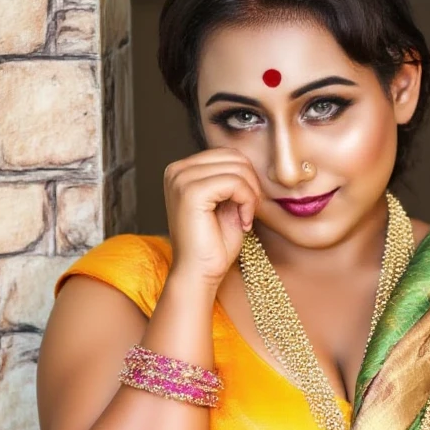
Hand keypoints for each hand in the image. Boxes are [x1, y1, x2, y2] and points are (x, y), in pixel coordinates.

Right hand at [163, 148, 263, 285]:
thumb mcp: (227, 204)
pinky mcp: (191, 192)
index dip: (247, 178)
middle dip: (251, 185)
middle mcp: (177, 170)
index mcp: (182, 171)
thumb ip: (234, 180)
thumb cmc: (213, 245)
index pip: (228, 155)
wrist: (199, 274)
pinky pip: (235, 182)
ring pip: (237, 168)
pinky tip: (243, 222)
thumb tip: (252, 163)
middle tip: (249, 213)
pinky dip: (247, 201)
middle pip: (234, 157)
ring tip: (245, 219)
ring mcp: (181, 179)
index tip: (247, 207)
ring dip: (251, 195)